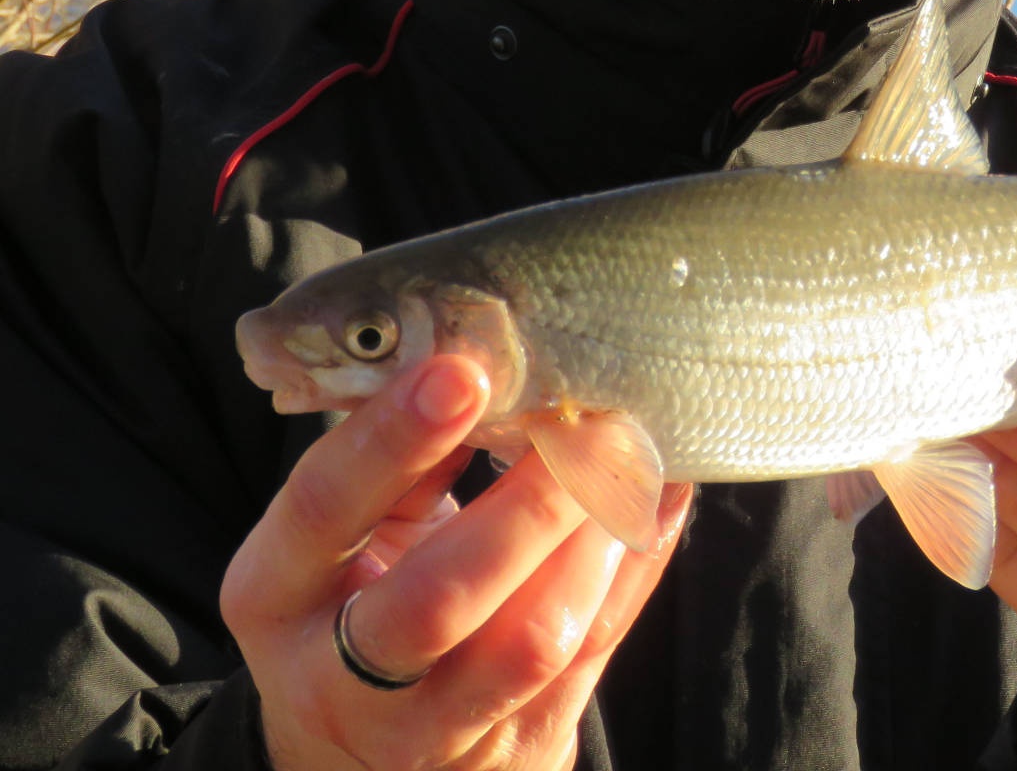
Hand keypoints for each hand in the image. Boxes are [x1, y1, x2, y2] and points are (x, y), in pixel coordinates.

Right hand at [222, 355, 689, 769]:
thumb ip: (397, 459)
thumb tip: (478, 362)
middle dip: (525, 504)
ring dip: (596, 534)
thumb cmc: (361, 595)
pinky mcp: (521, 745)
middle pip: (438, 599)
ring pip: (533, 640)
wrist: (364, 759)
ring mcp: (436, 729)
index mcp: (278, 596)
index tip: (462, 370)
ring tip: (627, 452)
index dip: (390, 439)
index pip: (324, 510)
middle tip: (586, 423)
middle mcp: (344, 678)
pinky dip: (638, 561)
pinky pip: (596, 650)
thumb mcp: (345, 532)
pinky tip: (660, 492)